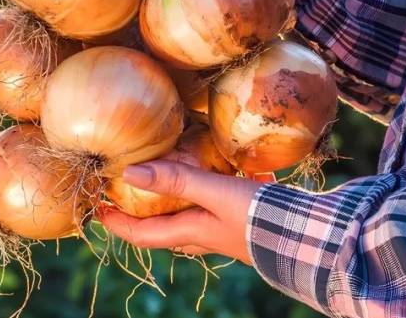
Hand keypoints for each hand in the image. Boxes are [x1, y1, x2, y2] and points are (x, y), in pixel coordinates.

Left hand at [96, 160, 264, 263]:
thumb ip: (176, 180)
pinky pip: (212, 205)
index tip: (96, 208)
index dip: (116, 223)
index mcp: (190, 233)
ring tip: (163, 174)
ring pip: (186, 216)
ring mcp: (222, 230)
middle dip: (140, 211)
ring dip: (171, 199)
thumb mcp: (215, 192)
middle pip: (160, 227)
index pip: (140, 234)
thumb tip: (129, 173)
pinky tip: (215, 169)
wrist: (309, 235)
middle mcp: (202, 236)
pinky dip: (204, 189)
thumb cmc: (259, 216)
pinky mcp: (241, 220)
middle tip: (125, 188)